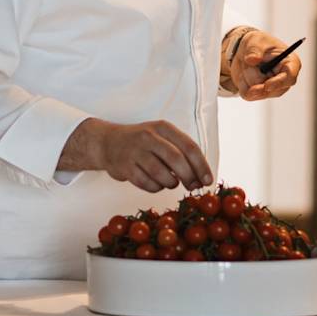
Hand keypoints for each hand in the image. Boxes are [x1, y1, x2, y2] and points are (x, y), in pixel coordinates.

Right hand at [66, 118, 211, 192]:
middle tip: (193, 186)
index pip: (190, 147)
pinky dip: (155, 188)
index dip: (202, 166)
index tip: (208, 180)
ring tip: (171, 183)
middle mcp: (149, 137)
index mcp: (164, 128)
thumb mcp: (162, 137)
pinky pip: (146, 183)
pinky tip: (156, 184)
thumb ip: (180, 151)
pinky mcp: (125, 166)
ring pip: (161, 174)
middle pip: (177, 160)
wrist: (108, 142)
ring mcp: (135, 151)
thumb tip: (201, 175)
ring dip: (171, 183)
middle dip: (189, 177)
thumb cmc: (142, 143)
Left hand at [225, 29, 301, 100]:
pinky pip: (249, 95)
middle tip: (248, 74)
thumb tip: (252, 59)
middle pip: (273, 90)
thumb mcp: (255, 42)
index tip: (266, 86)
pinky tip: (244, 75)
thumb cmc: (257, 44)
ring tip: (248, 66)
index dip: (279, 83)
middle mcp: (284, 79)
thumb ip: (254, 50)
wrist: (246, 51)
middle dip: (258, 83)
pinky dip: (242, 85)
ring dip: (248, 80)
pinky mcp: (261, 94)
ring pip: (259, 93)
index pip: (290, 77)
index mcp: (290, 63)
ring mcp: (274, 89)